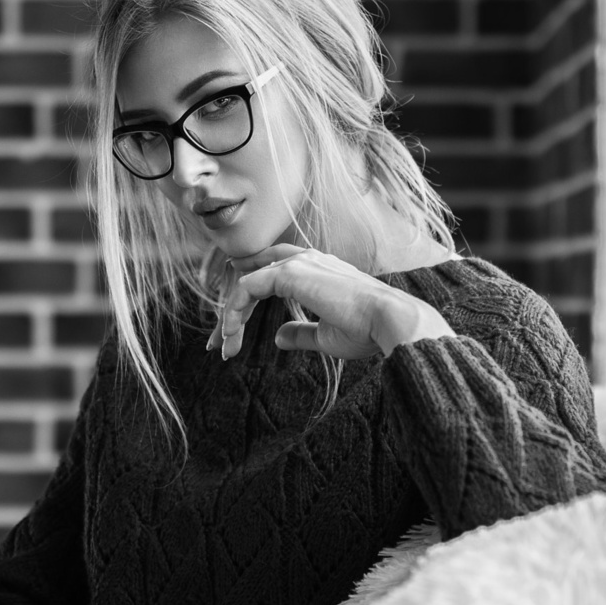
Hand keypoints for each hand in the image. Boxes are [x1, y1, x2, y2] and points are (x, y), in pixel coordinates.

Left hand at [212, 245, 454, 360]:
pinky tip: (232, 332)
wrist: (387, 323)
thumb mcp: (326, 336)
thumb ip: (301, 332)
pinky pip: (247, 286)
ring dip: (230, 314)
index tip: (231, 330)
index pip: (270, 273)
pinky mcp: (290, 273)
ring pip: (245, 281)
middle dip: (231, 308)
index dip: (246, 299)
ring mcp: (298, 263)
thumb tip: (279, 337)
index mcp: (317, 270)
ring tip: (224, 344)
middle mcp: (306, 260)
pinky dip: (234, 309)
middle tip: (218, 342)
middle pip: (252, 275)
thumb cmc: (366, 331)